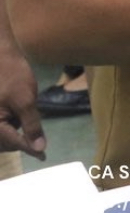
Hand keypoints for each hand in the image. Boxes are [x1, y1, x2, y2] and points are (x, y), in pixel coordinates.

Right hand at [0, 41, 45, 158]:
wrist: (1, 57)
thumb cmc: (13, 76)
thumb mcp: (26, 101)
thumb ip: (32, 125)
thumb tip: (39, 148)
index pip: (13, 142)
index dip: (29, 149)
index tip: (43, 156)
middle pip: (5, 144)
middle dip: (20, 143)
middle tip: (36, 141)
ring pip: (3, 137)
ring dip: (15, 136)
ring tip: (27, 125)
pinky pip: (1, 127)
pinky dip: (11, 127)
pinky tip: (19, 118)